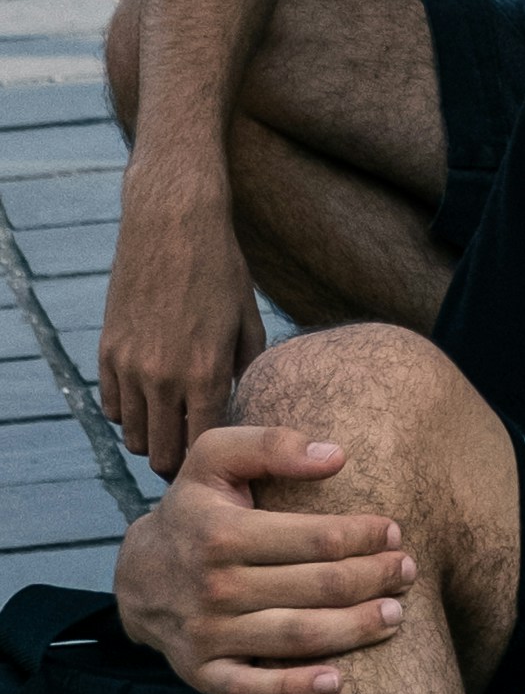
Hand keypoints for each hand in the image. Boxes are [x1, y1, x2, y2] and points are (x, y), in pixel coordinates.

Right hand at [97, 186, 269, 482]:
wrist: (173, 224)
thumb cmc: (221, 268)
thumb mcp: (247, 319)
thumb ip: (245, 369)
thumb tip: (246, 406)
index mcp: (206, 372)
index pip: (203, 445)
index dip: (211, 462)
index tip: (222, 469)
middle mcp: (163, 376)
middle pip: (161, 454)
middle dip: (178, 462)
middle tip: (194, 459)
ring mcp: (130, 366)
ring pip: (134, 437)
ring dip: (153, 439)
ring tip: (173, 429)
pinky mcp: (107, 352)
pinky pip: (113, 408)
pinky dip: (130, 414)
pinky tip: (150, 402)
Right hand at [114, 426, 414, 693]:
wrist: (135, 576)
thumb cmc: (194, 509)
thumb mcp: (215, 458)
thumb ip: (272, 445)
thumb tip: (335, 455)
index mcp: (222, 534)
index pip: (314, 539)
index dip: (363, 536)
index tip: (393, 532)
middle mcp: (213, 587)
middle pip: (315, 588)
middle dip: (372, 579)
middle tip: (407, 571)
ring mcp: (207, 635)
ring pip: (296, 637)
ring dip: (354, 629)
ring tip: (395, 615)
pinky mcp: (201, 673)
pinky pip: (251, 690)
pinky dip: (293, 690)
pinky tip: (335, 683)